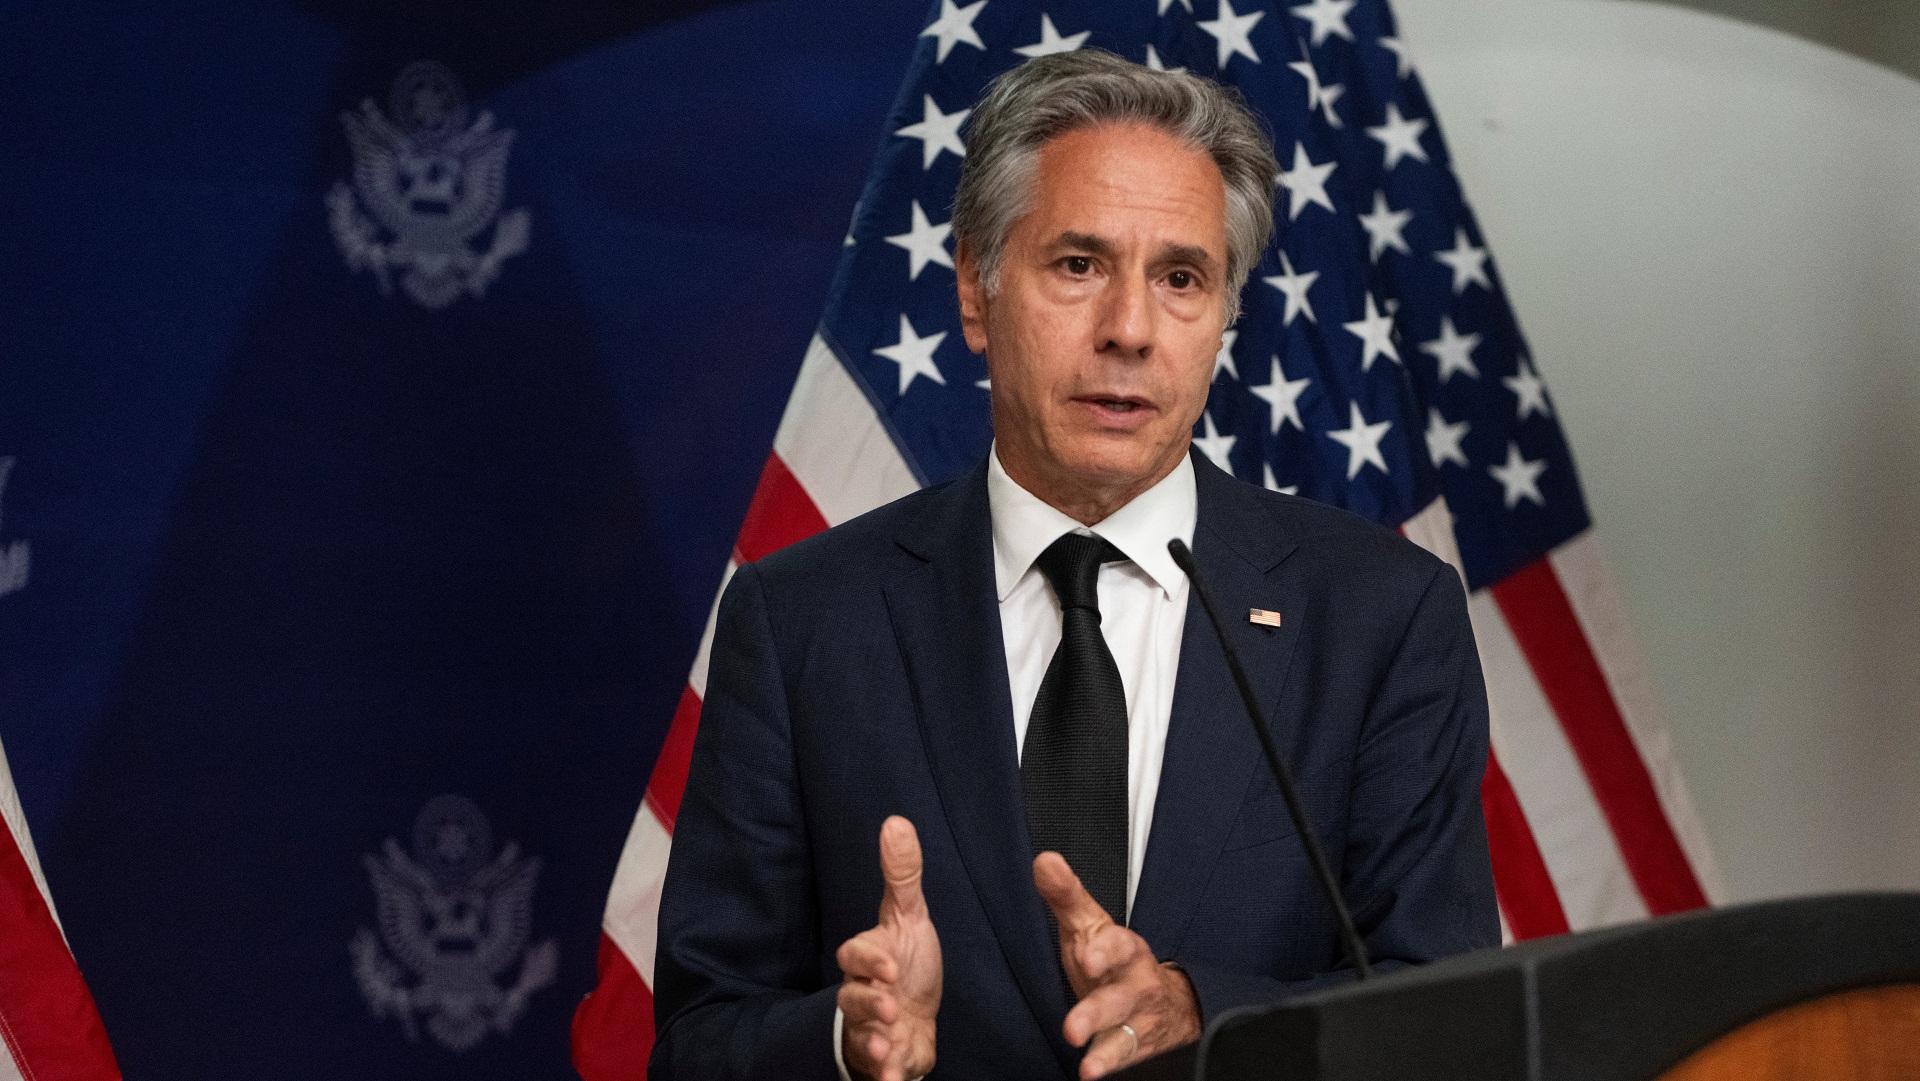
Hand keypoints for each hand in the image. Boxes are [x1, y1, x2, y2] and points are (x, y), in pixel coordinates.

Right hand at [837, 816, 941, 1080]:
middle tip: (892, 1007)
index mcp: (867, 959)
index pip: (855, 955)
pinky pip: (877, 1069)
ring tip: (890, 1044)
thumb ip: (903, 875)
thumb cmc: (911, 965)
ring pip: (861, 1035)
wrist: (918, 1020)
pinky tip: (895, 1079)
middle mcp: (862, 994)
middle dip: (869, 1004)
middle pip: (852, 998)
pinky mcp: (882, 1060)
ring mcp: (869, 1029)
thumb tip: (896, 821)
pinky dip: (885, 1074)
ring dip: (874, 1040)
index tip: (889, 965)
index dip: (869, 960)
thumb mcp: (910, 918)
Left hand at [1033, 852, 1200, 1078]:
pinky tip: (1091, 1072)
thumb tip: (1044, 861)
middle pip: (1119, 998)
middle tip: (1074, 1025)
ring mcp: (1135, 1020)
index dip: (1105, 952)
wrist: (1164, 1001)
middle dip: (1097, 1012)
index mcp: (1123, 950)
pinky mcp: (1132, 1047)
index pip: (1118, 946)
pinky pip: (1123, 1058)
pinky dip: (1109, 1066)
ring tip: (1085, 1061)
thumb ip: (1066, 896)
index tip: (1088, 956)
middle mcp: (1134, 986)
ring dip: (1104, 1048)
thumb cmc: (1113, 959)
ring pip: (1123, 1034)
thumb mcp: (1090, 925)